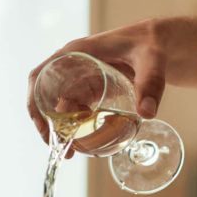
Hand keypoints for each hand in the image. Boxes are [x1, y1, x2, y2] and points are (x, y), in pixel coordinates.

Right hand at [27, 19, 166, 143]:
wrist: (161, 43)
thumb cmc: (152, 43)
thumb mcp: (152, 61)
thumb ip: (151, 83)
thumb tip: (146, 113)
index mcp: (77, 52)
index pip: (41, 75)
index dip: (35, 101)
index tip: (43, 126)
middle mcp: (74, 65)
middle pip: (46, 96)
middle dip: (49, 124)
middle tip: (61, 149)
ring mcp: (82, 77)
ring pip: (61, 105)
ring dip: (63, 128)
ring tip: (71, 152)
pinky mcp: (93, 88)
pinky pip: (76, 109)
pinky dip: (77, 125)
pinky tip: (86, 140)